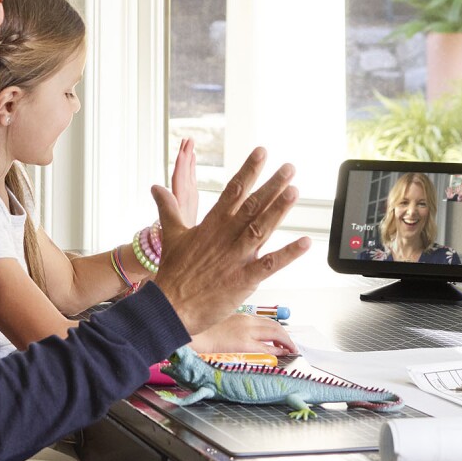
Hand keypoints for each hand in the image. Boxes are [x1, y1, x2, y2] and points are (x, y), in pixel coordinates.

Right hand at [152, 147, 309, 335]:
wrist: (170, 307)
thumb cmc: (173, 273)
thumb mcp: (172, 235)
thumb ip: (169, 208)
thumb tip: (156, 187)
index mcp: (211, 225)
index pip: (233, 191)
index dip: (249, 170)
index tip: (261, 153)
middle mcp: (226, 237)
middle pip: (252, 206)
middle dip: (272, 185)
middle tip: (289, 168)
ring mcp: (236, 258)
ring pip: (261, 229)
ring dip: (279, 211)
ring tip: (294, 191)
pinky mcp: (244, 279)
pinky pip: (270, 264)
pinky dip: (288, 254)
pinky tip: (305, 242)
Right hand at [189, 313, 295, 354]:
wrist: (186, 333)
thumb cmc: (197, 330)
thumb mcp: (218, 323)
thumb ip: (232, 327)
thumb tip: (238, 337)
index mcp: (238, 314)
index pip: (265, 319)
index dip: (277, 329)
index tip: (282, 336)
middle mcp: (244, 319)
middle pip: (273, 325)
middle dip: (286, 335)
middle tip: (291, 345)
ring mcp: (244, 330)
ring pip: (274, 332)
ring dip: (286, 341)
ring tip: (291, 350)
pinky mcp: (241, 343)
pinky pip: (266, 346)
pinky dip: (277, 349)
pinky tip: (282, 354)